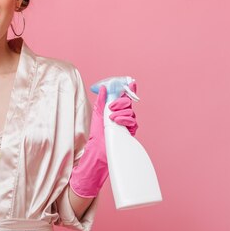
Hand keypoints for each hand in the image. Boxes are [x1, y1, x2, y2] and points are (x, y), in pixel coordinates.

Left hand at [68, 83, 139, 197]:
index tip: (131, 82)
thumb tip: (102, 88)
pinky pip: (132, 121)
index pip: (125, 97)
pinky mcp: (130, 131)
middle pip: (129, 102)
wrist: (98, 149)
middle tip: (111, 107)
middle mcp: (124, 115)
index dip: (129, 89)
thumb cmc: (97, 133)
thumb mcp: (97, 114)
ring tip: (111, 118)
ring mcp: (128, 123)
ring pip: (131, 111)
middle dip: (120, 102)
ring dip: (120, 112)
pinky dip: (125, 119)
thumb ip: (101, 101)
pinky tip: (117, 122)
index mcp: (116, 109)